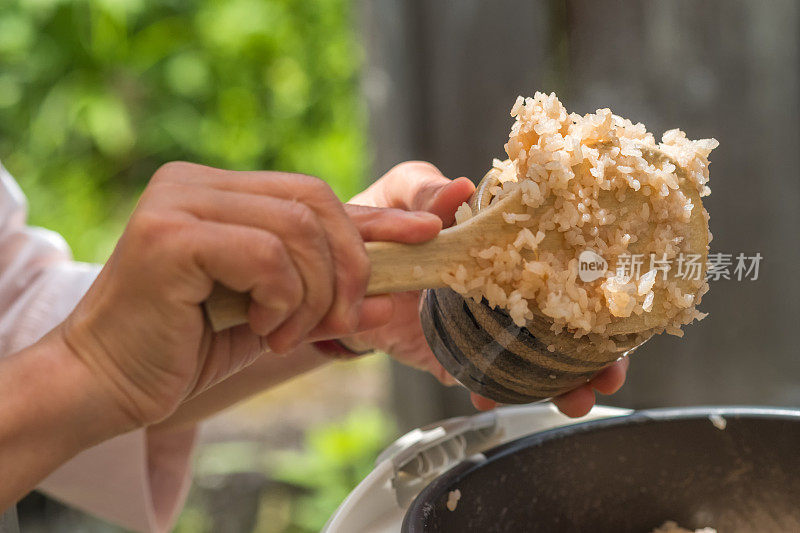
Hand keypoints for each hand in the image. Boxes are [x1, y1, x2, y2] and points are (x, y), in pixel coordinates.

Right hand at [58, 162, 442, 428]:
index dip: (375, 218)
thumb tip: (388, 298)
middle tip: (337, 319)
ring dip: (312, 295)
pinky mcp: (170, 235)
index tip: (425, 233)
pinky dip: (282, 300)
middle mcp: (197, 183)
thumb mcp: (271, 316)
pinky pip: (267, 255)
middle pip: (317, 202)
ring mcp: (180, 202)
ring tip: (285, 333)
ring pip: (299, 229)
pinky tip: (262, 329)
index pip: (315, 194)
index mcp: (219, 191)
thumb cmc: (184, 347)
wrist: (104, 383)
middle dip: (346, 267)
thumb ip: (322, 298)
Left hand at [342, 161, 629, 416]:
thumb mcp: (404, 192)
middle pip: (568, 324)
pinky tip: (491, 398)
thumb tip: (459, 188)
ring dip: (561, 384)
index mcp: (512, 246)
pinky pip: (483, 379)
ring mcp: (487, 325)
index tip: (622, 313)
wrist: (346, 266)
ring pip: (538, 360)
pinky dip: (492, 392)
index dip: (601, 290)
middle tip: (609, 376)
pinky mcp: (456, 353)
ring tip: (573, 400)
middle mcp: (510, 287)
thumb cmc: (387, 218)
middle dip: (596, 356)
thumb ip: (426, 190)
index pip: (569, 267)